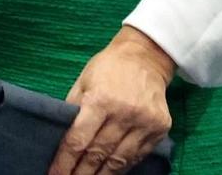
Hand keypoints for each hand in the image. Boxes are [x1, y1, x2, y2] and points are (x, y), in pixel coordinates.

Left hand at [49, 26, 175, 174]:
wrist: (145, 58)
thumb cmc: (108, 68)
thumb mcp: (83, 82)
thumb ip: (73, 109)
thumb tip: (61, 139)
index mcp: (100, 100)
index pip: (78, 140)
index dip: (65, 162)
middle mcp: (124, 113)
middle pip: (98, 154)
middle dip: (81, 173)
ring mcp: (144, 123)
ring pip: (119, 160)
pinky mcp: (160, 129)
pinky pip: (138, 156)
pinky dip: (123, 167)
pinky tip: (110, 173)